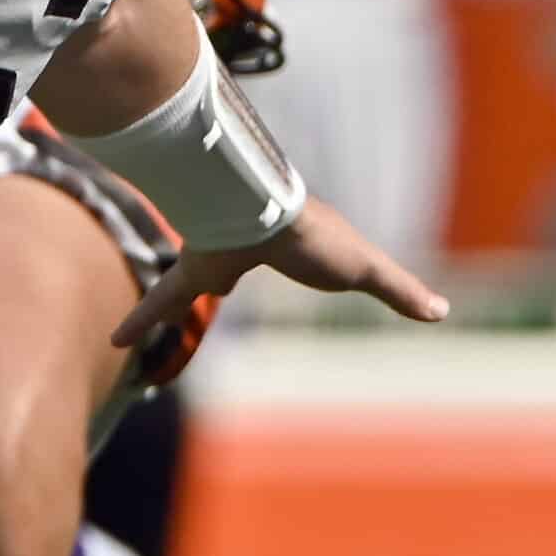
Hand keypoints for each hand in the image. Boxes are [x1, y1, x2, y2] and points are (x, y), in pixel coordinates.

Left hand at [110, 196, 448, 346]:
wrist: (276, 212)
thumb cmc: (320, 237)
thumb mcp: (367, 269)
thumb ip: (399, 290)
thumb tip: (442, 312)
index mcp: (270, 252)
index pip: (258, 268)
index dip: (252, 276)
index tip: (229, 284)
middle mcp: (231, 253)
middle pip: (202, 275)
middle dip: (183, 288)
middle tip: (162, 306)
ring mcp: (208, 258)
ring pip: (172, 288)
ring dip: (149, 311)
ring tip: (123, 335)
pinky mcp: (193, 267)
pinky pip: (159, 298)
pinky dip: (137, 320)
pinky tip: (112, 343)